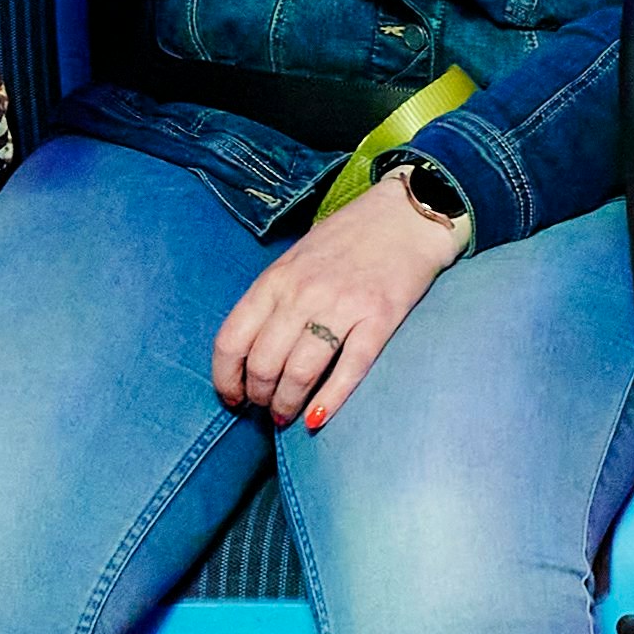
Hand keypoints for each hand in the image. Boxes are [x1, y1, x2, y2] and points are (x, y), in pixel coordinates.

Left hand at [212, 175, 466, 427]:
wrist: (407, 215)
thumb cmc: (349, 239)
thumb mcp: (296, 259)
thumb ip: (273, 298)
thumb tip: (251, 351)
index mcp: (276, 279)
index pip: (232, 340)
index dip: (226, 379)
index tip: (233, 398)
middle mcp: (303, 293)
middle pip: (263, 364)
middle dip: (260, 397)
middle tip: (268, 408)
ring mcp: (342, 306)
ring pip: (300, 373)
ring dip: (288, 405)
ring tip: (289, 415)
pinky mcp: (380, 319)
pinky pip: (348, 369)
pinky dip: (330, 400)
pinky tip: (318, 418)